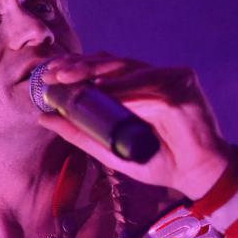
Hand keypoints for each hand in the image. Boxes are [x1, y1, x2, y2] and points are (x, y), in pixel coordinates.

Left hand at [37, 52, 230, 198]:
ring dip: (93, 69)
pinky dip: (125, 83)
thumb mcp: (109, 150)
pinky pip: (149, 79)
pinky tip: (102, 85)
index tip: (48, 76)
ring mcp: (165, 76)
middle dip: (77, 66)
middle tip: (52, 73)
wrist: (194, 175)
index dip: (73, 69)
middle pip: (108, 63)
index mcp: (130, 89)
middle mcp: (146, 78)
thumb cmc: (156, 162)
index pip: (98, 70)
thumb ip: (79, 133)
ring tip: (68, 77)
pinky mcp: (182, 81)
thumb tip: (43, 118)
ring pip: (124, 66)